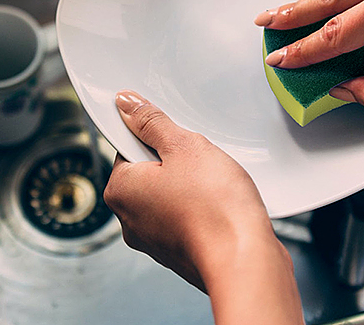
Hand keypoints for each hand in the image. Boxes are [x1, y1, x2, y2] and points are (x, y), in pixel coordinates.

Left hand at [104, 91, 302, 324]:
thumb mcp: (185, 147)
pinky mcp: (179, 253)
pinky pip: (186, 220)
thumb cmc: (214, 208)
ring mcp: (153, 240)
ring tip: (216, 187)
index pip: (128, 149)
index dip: (157, 138)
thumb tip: (127, 104)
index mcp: (120, 189)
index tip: (180, 139)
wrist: (243, 258)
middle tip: (203, 162)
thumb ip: (152, 123)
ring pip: (170, 198)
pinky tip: (221, 208)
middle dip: (177, 164)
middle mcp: (129, 219)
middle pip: (149, 174)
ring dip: (191, 188)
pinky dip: (202, 211)